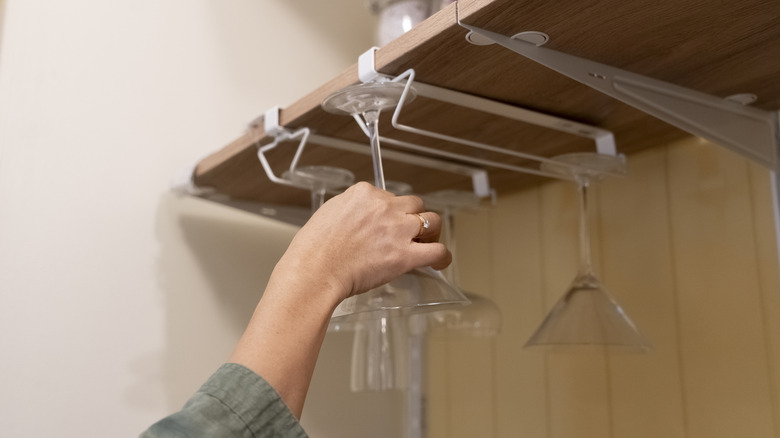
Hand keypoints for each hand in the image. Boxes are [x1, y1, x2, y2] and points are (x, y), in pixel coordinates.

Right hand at [277, 182, 451, 301]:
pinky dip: (442, 256)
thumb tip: (360, 218)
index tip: (387, 222)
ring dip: (430, 231)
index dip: (390, 211)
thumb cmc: (314, 250)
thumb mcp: (329, 213)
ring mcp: (397, 229)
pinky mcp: (405, 255)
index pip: (388, 195)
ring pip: (431, 221)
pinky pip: (437, 251)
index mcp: (365, 194)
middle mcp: (384, 207)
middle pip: (413, 204)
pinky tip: (440, 262)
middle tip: (408, 232)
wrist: (314, 271)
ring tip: (427, 242)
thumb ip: (351, 211)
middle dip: (412, 217)